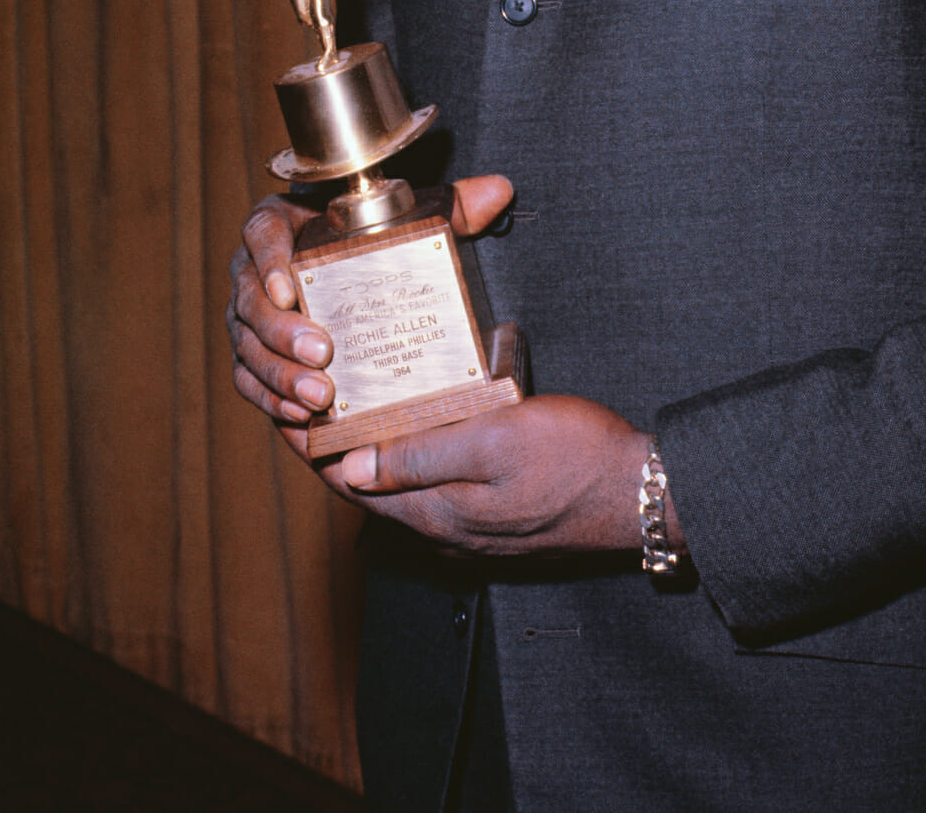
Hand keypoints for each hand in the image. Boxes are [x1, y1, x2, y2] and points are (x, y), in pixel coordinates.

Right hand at [225, 174, 515, 442]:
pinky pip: (250, 382)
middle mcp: (255, 273)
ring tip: (320, 396)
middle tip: (323, 353)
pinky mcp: (254, 359)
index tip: (290, 286)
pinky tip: (300, 416)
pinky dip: (272, 399)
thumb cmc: (373, 243)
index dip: (268, 258)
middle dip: (281, 332)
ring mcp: (251, 320)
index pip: (261, 232)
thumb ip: (450, 205)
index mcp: (282, 226)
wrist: (353, 282)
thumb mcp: (408, 220)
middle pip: (249, 301)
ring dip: (279, 375)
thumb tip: (499, 190)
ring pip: (248, 348)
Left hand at [319, 394, 662, 555]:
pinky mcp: (496, 515)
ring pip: (403, 485)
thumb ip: (424, 455)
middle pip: (370, 485)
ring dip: (375, 449)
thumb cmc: (576, 458)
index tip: (283, 411)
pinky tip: (424, 422)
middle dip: (337, 445)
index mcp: (436, 513)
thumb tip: (352, 468)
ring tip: (359, 401)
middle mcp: (446, 528)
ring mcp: (472, 526)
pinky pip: (435, 485)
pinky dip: (413, 455)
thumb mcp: (496, 441)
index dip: (312, 448)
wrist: (642, 493)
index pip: (349, 483)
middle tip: (314, 396)